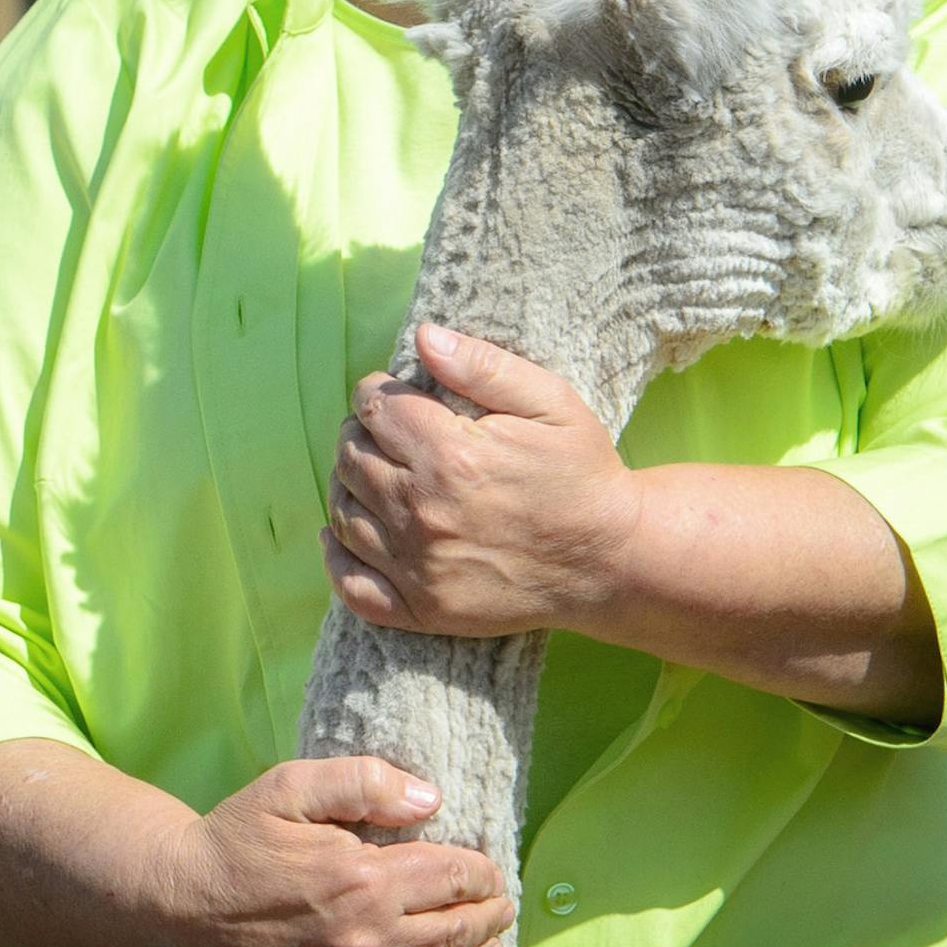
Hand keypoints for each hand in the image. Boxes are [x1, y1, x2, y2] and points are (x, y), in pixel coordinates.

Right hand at [152, 755, 515, 946]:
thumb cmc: (237, 841)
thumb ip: (366, 782)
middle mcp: (365, 945)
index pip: (454, 878)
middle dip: (490, 918)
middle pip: (456, 934)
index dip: (483, 872)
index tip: (491, 870)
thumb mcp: (294, 786)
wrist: (177, 910)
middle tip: (503, 907)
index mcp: (363, 881)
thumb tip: (431, 799)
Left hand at [321, 322, 642, 638]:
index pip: (374, 407)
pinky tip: (344, 533)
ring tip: (376, 474)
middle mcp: (423, 511)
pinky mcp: (421, 610)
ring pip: (344, 514)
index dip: (378, 392)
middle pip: (350, 457)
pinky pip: (350, 586)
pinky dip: (336, 557)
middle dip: (361, 434)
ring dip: (349, 486)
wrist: (610, 561)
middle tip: (390, 432)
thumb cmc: (582, 474)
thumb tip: (424, 336)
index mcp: (450, 454)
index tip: (398, 396)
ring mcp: (418, 567)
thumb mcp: (550, 403)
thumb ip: (483, 366)